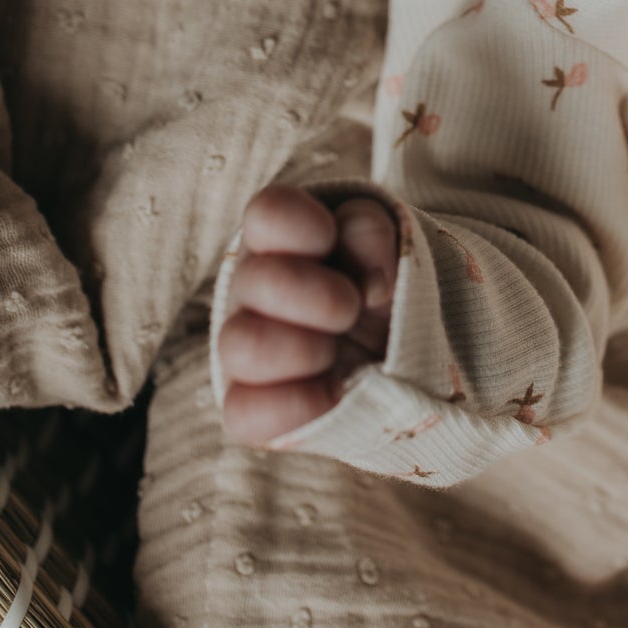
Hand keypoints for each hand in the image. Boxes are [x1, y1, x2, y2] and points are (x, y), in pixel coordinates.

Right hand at [218, 184, 398, 445]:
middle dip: (321, 296)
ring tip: (337, 354)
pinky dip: (297, 405)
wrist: (387, 358)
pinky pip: (244, 413)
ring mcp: (243, 348)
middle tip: (351, 308)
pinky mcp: (248, 405)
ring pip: (240, 346)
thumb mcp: (387, 251)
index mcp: (279, 238)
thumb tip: (369, 274)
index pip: (267, 214)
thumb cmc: (377, 291)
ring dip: (306, 350)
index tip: (333, 242)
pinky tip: (333, 392)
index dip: (304, 226)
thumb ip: (374, 237)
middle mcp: (250, 289)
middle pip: (255, 280)